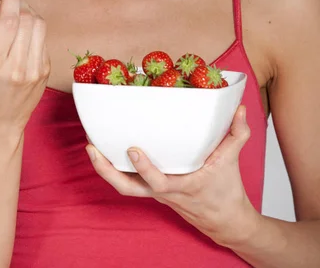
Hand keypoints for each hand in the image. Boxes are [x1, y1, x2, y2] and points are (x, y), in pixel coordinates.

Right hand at [0, 0, 50, 138]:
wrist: (0, 119)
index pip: (8, 20)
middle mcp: (16, 67)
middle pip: (27, 19)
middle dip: (19, 2)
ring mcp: (34, 69)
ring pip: (40, 25)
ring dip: (29, 13)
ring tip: (17, 15)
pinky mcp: (46, 70)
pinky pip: (43, 38)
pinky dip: (34, 29)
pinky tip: (23, 35)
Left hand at [86, 105, 258, 246]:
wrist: (224, 220)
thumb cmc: (226, 191)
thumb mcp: (232, 160)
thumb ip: (237, 133)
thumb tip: (239, 108)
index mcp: (182, 185)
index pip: (158, 182)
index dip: (144, 168)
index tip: (133, 148)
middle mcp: (163, 191)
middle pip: (127, 188)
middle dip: (106, 170)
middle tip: (91, 147)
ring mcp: (156, 192)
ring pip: (124, 186)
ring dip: (104, 169)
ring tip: (90, 146)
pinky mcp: (153, 190)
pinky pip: (129, 182)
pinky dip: (115, 169)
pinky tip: (107, 151)